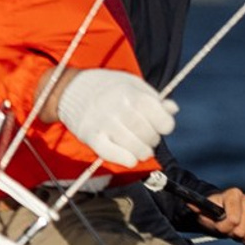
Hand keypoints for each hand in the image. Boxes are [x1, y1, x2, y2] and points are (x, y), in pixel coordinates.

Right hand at [52, 67, 176, 168]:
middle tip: (146, 137)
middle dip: (152, 140)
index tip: (160, 125)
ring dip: (142, 152)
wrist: (71, 88)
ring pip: (135, 149)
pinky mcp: (91, 136)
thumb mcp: (133, 84)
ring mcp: (104, 123)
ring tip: (139, 148)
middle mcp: (119, 108)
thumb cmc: (108, 87)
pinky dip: (126, 159)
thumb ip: (154, 98)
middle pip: (150, 136)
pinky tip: (129, 157)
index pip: (163, 121)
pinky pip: (113, 155)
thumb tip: (173, 109)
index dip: (165, 126)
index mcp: (133, 94)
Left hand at [197, 186, 244, 244]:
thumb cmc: (212, 214)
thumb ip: (197, 207)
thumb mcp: (202, 212)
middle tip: (229, 229)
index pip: (233, 220)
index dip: (224, 227)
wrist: (224, 217)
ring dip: (243, 239)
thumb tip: (190, 203)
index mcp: (234, 194)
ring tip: (237, 232)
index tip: (219, 225)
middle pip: (243, 229)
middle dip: (233, 234)